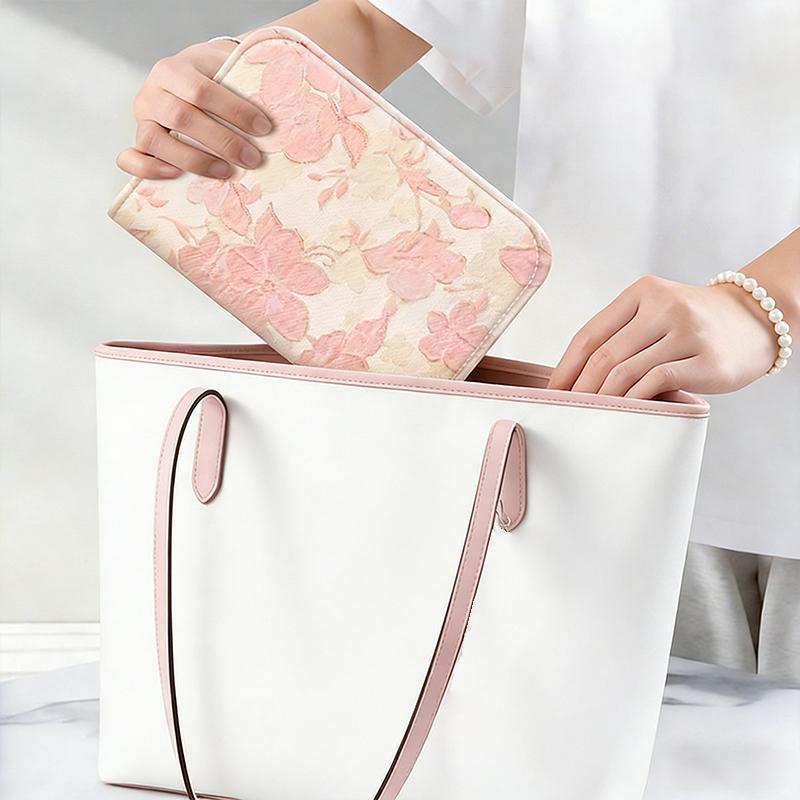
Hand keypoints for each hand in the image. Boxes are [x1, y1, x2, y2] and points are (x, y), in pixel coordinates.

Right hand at [116, 39, 271, 179]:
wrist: (195, 75)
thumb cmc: (219, 78)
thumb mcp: (230, 69)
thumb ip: (244, 84)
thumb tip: (276, 113)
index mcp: (174, 69)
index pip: (201, 91)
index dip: (234, 111)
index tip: (264, 128)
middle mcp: (152, 92)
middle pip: (181, 118)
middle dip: (221, 141)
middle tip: (252, 159)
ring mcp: (142, 119)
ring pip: (154, 140)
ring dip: (193, 160)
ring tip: (226, 172)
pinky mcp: (139, 143)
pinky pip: (129, 158)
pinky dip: (147, 170)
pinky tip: (175, 176)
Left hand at [547, 275, 776, 398]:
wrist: (758, 319)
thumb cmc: (695, 323)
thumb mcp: (656, 312)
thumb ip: (622, 334)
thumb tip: (577, 376)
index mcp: (643, 292)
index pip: (590, 334)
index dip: (566, 367)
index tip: (552, 390)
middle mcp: (664, 307)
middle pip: (604, 356)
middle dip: (579, 388)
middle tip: (566, 410)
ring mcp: (687, 333)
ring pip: (626, 372)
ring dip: (602, 398)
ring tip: (591, 414)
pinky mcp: (706, 361)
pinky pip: (656, 383)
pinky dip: (634, 400)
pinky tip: (624, 411)